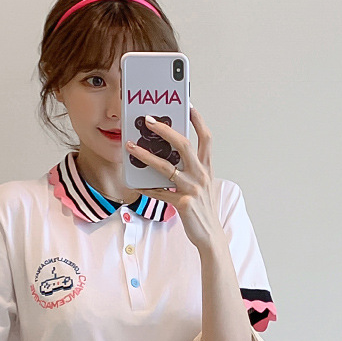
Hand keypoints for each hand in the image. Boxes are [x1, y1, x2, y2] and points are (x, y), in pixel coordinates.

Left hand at [126, 106, 222, 250]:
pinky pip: (159, 192)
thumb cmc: (203, 208)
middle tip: (149, 120)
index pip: (205, 137)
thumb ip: (189, 169)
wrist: (210, 235)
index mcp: (207, 168)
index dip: (197, 120)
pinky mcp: (183, 204)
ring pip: (166, 167)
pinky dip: (145, 188)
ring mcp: (192, 189)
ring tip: (130, 147)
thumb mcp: (201, 184)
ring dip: (146, 156)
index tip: (187, 104)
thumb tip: (166, 155)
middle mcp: (201, 175)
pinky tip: (135, 184)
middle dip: (165, 130)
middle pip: (184, 145)